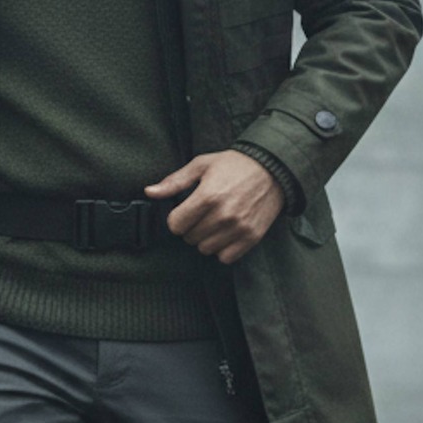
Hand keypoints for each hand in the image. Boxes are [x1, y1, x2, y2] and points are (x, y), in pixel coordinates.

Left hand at [145, 149, 284, 264]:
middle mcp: (223, 215)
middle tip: (202, 214)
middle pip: (190, 238)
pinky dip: (222, 249)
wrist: (273, 169)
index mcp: (207, 196)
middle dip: (191, 227)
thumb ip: (174, 182)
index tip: (185, 211)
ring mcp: (238, 228)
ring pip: (205, 249)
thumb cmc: (234, 165)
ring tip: (214, 222)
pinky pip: (225, 257)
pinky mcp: (251, 237)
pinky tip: (225, 233)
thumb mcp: (201, 165)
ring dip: (206, 239)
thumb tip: (149, 192)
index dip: (177, 219)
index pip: (176, 225)